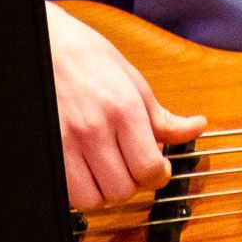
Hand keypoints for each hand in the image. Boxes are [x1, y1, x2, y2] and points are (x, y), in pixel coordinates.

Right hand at [46, 3, 205, 211]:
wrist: (47, 43)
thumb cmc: (86, 56)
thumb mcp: (131, 79)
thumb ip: (161, 115)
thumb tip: (194, 127)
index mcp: (123, 107)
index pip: (149, 168)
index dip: (159, 175)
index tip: (157, 168)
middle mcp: (95, 127)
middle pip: (124, 189)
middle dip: (133, 182)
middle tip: (132, 166)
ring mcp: (67, 141)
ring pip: (95, 199)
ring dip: (105, 191)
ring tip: (108, 171)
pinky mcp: (51, 150)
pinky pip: (71, 195)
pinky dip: (82, 191)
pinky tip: (87, 172)